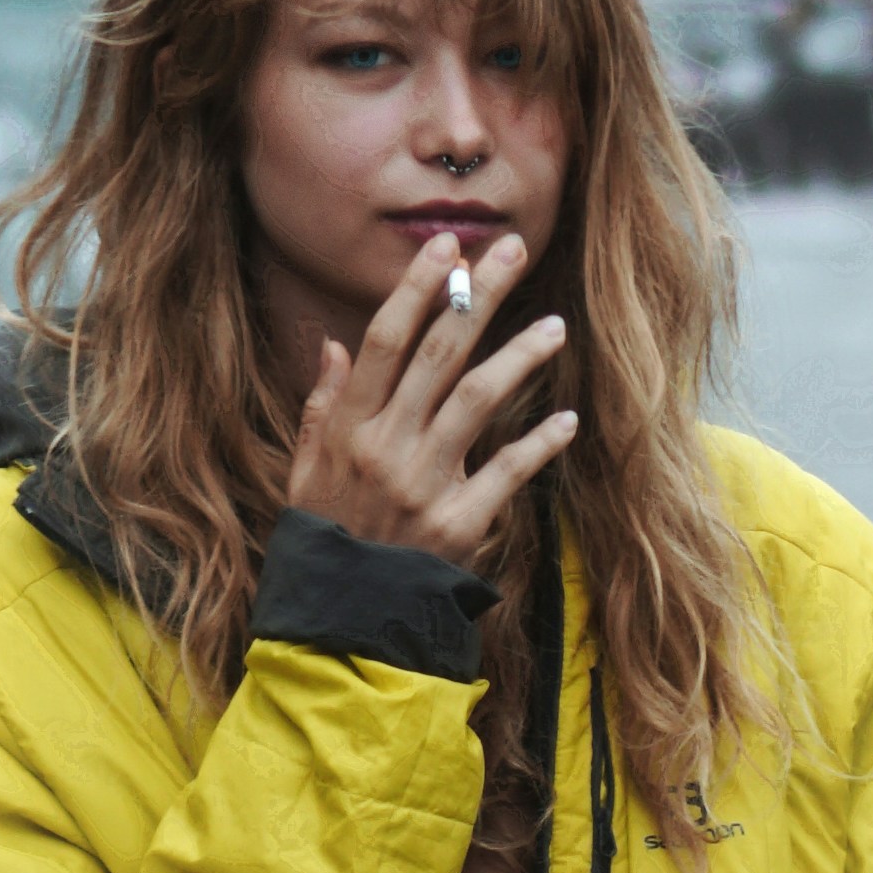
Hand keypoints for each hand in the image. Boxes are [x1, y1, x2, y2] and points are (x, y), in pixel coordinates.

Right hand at [282, 233, 577, 565]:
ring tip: (556, 326)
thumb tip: (336, 344)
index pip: (385, 340)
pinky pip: (509, 472)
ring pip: (479, 400)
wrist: (345, 625)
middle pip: (439, 353)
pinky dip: (541, 445)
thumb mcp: (306, 474)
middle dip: (479, 297)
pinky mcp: (461, 525)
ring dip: (521, 357)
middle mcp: (386, 447)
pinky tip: (567, 419)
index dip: (419, 289)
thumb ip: (323, 408)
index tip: (451, 248)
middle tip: (515, 252)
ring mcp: (425, 485)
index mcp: (349, 429)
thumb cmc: (330, 542)